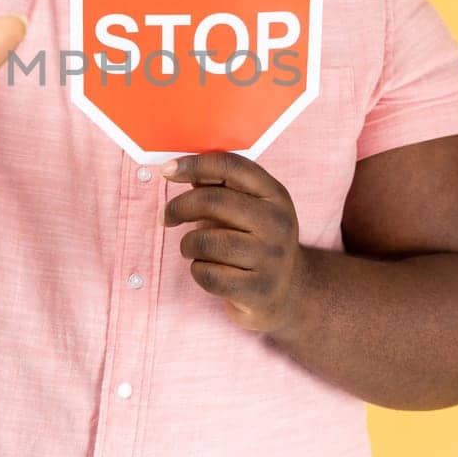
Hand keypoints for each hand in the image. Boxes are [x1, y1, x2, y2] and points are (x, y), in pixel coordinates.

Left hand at [162, 152, 306, 333]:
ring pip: (205, 241)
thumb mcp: (249, 208)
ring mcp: (270, 258)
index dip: (194, 164)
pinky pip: (208, 275)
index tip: (167, 170)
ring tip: (193, 248)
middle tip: (167, 217)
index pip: (230, 166)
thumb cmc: (255, 242)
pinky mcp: (258, 290)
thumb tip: (178, 168)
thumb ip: (219, 187)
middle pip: (213, 201)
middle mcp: (277, 223)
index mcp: (275, 195)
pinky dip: (198, 271)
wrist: (290, 291)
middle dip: (179, 207)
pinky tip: (208, 270)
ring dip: (188, 245)